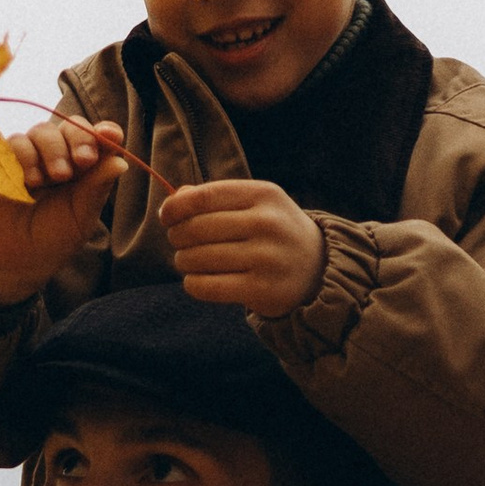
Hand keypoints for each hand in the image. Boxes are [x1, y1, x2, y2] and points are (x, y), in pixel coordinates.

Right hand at [0, 116, 127, 307]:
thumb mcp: (81, 217)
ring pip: (42, 131)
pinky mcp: (4, 159)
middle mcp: (59, 154)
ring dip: (51, 150)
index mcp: (84, 166)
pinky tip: (29, 180)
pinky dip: (24, 155)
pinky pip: (14, 142)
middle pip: (71, 126)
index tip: (111, 136)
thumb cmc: (53, 237)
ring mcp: (31, 155)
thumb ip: (97, 188)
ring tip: (49, 180)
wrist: (15, 257)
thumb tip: (121, 161)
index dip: (105, 132)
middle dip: (79, 139)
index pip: (98, 138)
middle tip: (83, 161)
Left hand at [158, 176, 328, 318]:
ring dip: (184, 262)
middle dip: (177, 237)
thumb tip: (173, 201)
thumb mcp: (256, 205)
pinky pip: (207, 286)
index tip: (166, 216)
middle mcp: (267, 224)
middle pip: (196, 228)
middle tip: (180, 243)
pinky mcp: (262, 290)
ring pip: (198, 258)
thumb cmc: (274, 232)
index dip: (176, 207)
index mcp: (264, 195)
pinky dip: (193, 284)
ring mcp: (266, 258)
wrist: (318, 269)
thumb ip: (215, 199)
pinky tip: (197, 280)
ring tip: (190, 262)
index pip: (205, 196)